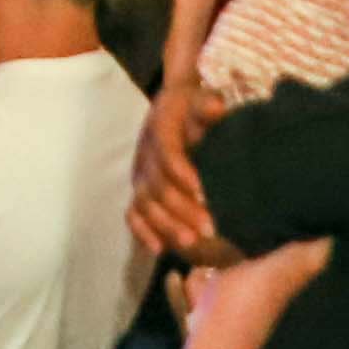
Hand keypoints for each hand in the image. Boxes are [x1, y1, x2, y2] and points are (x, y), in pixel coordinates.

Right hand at [128, 96, 217, 257]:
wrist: (174, 107)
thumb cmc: (195, 107)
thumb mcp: (202, 99)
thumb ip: (208, 105)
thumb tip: (215, 107)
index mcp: (160, 127)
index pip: (166, 152)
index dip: (181, 171)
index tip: (202, 191)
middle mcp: (146, 152)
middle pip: (156, 185)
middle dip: (181, 208)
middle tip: (210, 228)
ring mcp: (140, 173)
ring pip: (145, 203)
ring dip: (166, 225)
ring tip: (191, 243)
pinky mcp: (139, 190)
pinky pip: (133, 214)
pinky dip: (144, 232)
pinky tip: (160, 249)